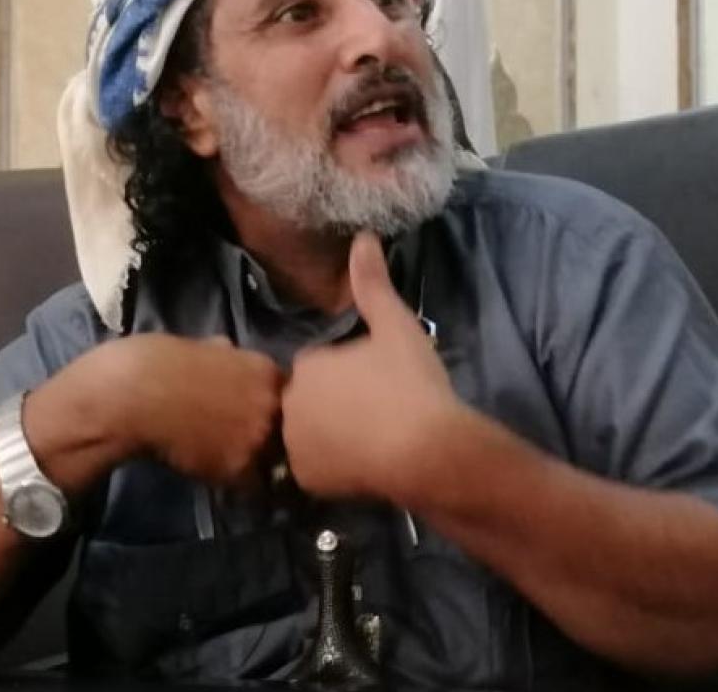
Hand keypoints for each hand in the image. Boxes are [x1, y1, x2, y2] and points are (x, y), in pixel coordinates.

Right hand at [106, 333, 284, 489]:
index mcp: (266, 370)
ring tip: (238, 468)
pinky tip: (223, 481)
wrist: (130, 394)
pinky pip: (252, 486)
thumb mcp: (203, 347)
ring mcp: (260, 435)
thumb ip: (227, 358)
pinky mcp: (240, 465)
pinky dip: (239, 487)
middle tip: (247, 448)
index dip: (273, 412)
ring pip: (274, 461)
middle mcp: (272, 402)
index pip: (291, 398)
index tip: (257, 420)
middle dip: (272, 439)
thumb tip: (228, 355)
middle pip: (290, 431)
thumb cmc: (154, 362)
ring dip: (260, 466)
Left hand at [282, 232, 470, 502]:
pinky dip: (331, 468)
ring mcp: (295, 445)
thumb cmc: (411, 384)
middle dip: (333, 406)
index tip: (376, 384)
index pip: (319, 366)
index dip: (347, 375)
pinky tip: (362, 465)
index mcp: (308, 365)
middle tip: (375, 413)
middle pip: (309, 402)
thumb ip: (373, 284)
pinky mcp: (306, 480)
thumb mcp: (397, 327)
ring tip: (371, 442)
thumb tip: (363, 237)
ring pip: (309, 436)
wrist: (426, 450)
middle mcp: (291, 404)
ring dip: (329, 437)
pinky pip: (312, 470)